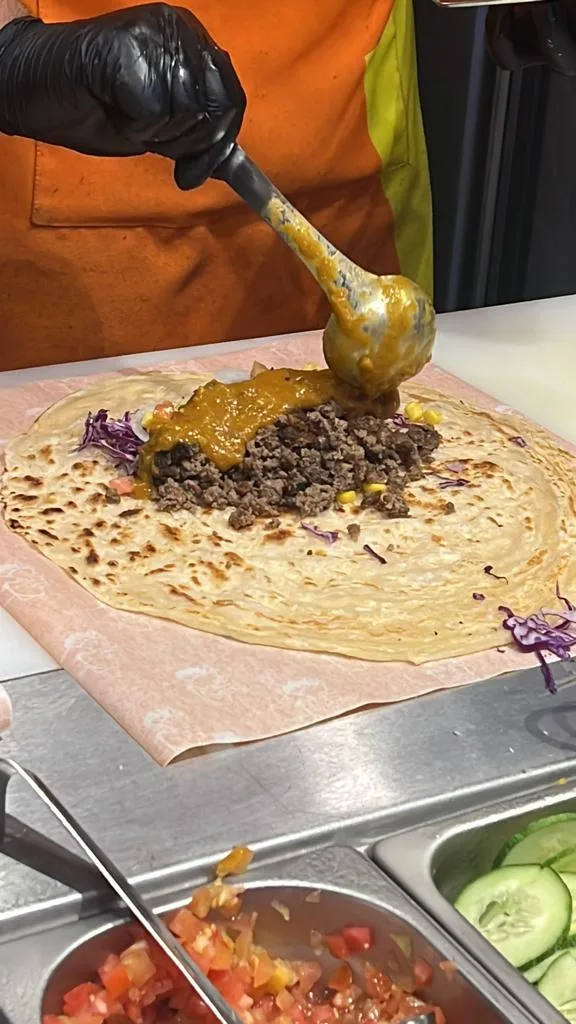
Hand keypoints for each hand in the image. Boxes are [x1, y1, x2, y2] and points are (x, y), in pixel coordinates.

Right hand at [0, 3, 245, 187]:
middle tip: (149, 138)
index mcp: (192, 42)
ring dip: (155, 134)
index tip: (194, 172)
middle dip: (187, 143)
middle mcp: (179, 30)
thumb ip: (195, 134)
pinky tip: (113, 110)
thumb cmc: (96, 106)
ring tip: (125, 115)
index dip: (218, 144)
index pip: (232, 99)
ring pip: (187, 113)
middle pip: (216, 110)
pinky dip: (135, 128)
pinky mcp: (130, 50)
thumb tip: (227, 163)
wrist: (37, 90)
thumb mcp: (160, 127)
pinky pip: (156, 113)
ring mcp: (155, 36)